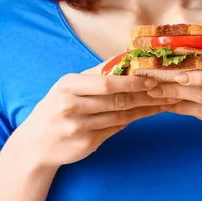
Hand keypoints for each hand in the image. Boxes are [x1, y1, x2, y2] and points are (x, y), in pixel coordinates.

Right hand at [12, 60, 178, 168]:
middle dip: (145, 95)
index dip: (133, 80)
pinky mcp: (86, 144)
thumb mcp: (69, 86)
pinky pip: (115, 129)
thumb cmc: (57, 108)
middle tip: (166, 91)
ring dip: (145, 109)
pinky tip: (146, 114)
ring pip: (120, 116)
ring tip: (164, 102)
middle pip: (117, 99)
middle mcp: (71, 106)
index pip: (107, 81)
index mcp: (68, 86)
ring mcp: (78, 127)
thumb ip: (96, 73)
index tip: (153, 78)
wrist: (35, 144)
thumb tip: (126, 56)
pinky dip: (132, 121)